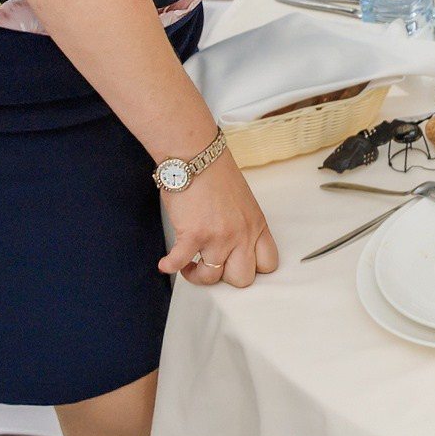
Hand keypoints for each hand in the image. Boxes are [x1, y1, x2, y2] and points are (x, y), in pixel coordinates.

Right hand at [159, 151, 278, 287]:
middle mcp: (241, 235)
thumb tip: (234, 246)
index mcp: (256, 225)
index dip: (252, 269)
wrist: (197, 157)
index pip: (268, 263)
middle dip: (225, 277)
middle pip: (243, 279)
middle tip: (212, 266)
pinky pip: (180, 264)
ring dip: (196, 274)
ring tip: (188, 264)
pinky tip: (166, 263)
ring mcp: (218, 237)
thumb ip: (244, 225)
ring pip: (212, 278)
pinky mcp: (193, 235)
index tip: (236, 265)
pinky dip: (170, 266)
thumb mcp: (244, 202)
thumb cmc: (216, 174)